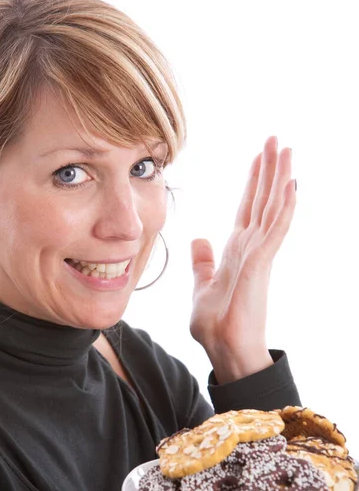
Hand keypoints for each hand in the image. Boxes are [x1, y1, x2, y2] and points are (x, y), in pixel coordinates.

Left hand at [190, 136, 295, 381]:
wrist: (224, 350)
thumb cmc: (215, 325)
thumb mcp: (202, 286)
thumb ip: (204, 263)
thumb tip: (200, 237)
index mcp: (235, 251)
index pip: (246, 208)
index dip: (252, 182)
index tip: (258, 157)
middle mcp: (250, 248)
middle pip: (261, 200)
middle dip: (268, 169)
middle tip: (277, 139)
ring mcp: (258, 254)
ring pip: (272, 207)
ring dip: (279, 178)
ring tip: (286, 150)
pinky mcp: (261, 264)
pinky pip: (275, 229)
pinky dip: (284, 206)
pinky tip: (290, 184)